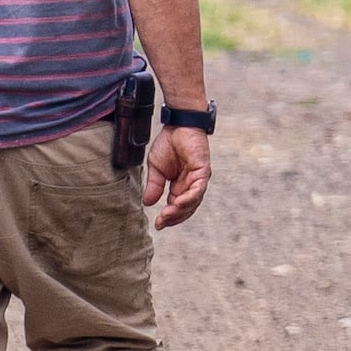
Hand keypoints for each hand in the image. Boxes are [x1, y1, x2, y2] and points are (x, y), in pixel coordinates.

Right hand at [145, 116, 214, 230]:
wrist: (177, 125)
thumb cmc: (168, 144)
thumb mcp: (156, 168)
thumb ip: (154, 185)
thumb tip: (147, 203)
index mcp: (180, 186)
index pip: (176, 207)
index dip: (168, 217)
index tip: (158, 224)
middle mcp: (191, 185)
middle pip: (186, 208)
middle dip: (174, 217)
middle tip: (162, 222)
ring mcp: (198, 179)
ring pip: (193, 201)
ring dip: (181, 210)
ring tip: (168, 215)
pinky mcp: (203, 170)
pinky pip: (198, 188)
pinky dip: (190, 197)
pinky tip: (178, 203)